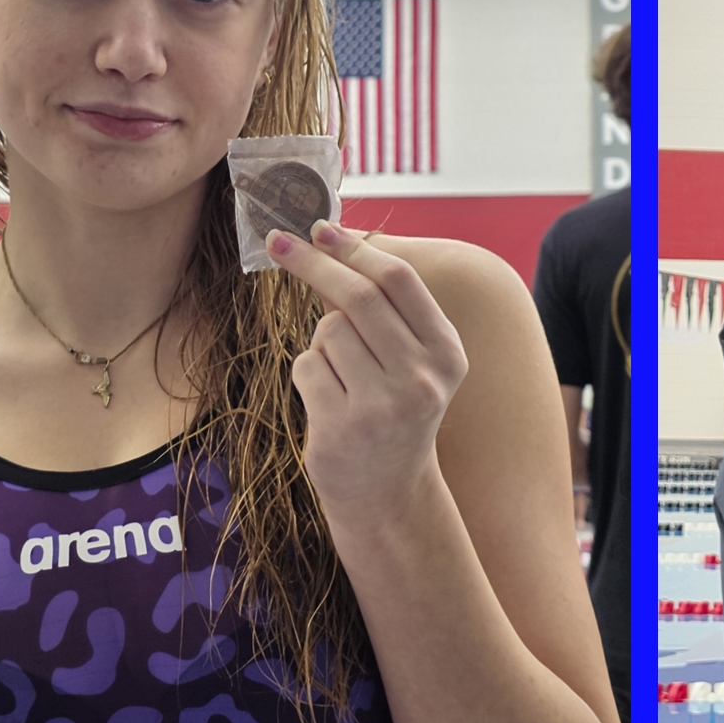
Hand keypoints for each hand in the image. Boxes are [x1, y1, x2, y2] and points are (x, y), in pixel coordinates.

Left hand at [268, 221, 472, 521]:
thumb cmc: (394, 412)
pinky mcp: (341, 428)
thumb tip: (328, 242)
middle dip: (313, 263)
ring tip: (342, 376)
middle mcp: (421, 377)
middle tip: (277, 242)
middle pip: (359, 297)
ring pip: (328, 332)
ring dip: (321, 341)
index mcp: (446, 352)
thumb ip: (378, 309)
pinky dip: (308, 373)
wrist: (388, 495)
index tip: (319, 227)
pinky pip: (306, 367)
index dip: (354, 249)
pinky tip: (329, 402)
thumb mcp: (407, 361)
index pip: (399, 281)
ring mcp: (381, 406)